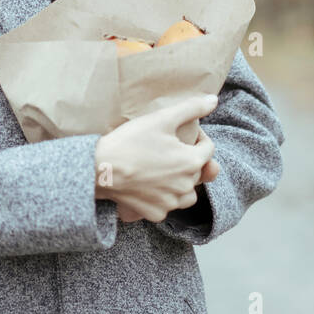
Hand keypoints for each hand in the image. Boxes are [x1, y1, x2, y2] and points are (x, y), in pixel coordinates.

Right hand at [95, 94, 216, 222]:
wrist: (100, 169)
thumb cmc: (130, 142)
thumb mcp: (162, 118)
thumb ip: (191, 108)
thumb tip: (213, 100)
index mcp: (192, 162)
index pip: (208, 149)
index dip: (198, 138)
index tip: (183, 134)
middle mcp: (185, 186)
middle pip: (198, 172)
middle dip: (190, 160)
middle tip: (170, 150)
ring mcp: (170, 203)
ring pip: (187, 195)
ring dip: (182, 184)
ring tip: (167, 172)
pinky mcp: (155, 213)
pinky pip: (166, 207)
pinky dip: (162, 198)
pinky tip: (150, 186)